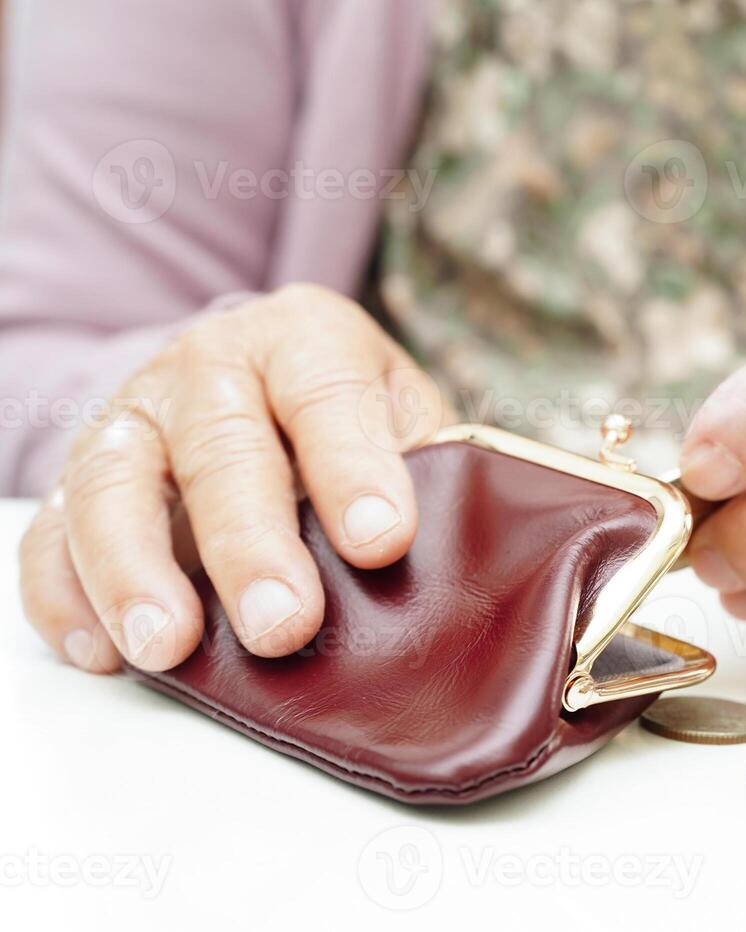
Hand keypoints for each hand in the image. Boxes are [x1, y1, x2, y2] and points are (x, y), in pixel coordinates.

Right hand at [20, 285, 440, 672]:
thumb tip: (449, 562)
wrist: (269, 382)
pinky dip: (64, 594)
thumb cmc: (354, 414)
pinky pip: (53, 531)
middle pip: (219, 447)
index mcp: (307, 339)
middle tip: (284, 624)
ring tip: (169, 647)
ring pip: (112, 483)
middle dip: (249, 544)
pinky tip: (102, 650)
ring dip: (134, 572)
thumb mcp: (407, 417)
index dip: (354, 469)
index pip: (329, 396)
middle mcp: (211, 365)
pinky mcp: (81, 475)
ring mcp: (136, 416)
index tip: (381, 542)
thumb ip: (427, 471)